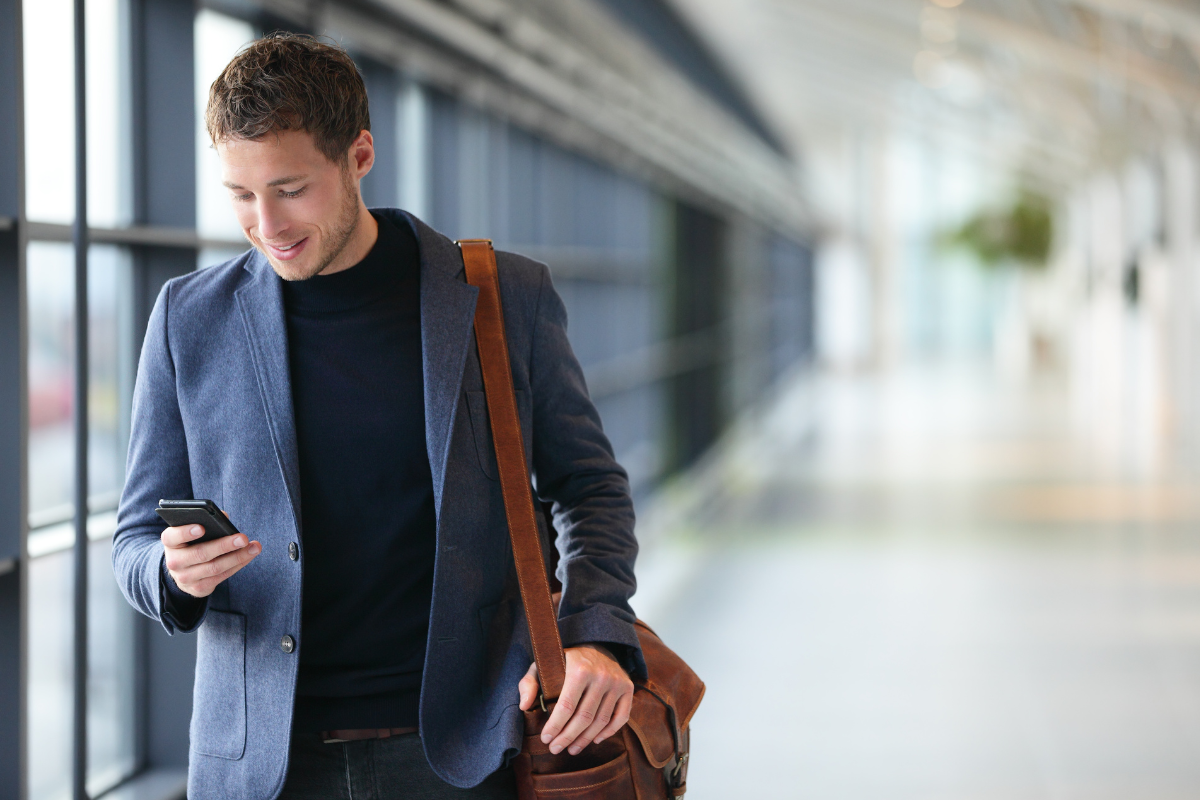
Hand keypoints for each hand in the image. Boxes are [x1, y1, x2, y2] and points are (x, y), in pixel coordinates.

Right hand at [161, 517, 261, 597]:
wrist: (183, 569)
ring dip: (237, 557)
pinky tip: (248, 556)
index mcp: (170, 542)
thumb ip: (206, 521)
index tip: (201, 527)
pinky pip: (221, 577)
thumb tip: (224, 517)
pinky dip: (237, 565)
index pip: (172, 537)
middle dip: (224, 545)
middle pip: (200, 553)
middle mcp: (174, 561)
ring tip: (254, 547)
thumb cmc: (192, 542)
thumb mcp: (192, 531)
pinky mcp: (198, 588)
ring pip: (214, 568)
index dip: (185, 532)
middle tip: (243, 538)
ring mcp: (185, 578)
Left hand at [518, 644, 633, 755]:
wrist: (596, 644)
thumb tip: (524, 706)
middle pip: (584, 717)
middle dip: (568, 737)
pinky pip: (621, 717)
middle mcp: (601, 675)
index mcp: (579, 669)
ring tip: (572, 749)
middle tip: (555, 749)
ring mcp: (617, 682)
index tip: (546, 739)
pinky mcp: (628, 688)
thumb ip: (529, 683)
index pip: (567, 706)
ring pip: (601, 721)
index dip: (555, 726)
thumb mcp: (542, 665)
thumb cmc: (565, 660)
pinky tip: (596, 740)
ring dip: (585, 739)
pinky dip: (609, 732)